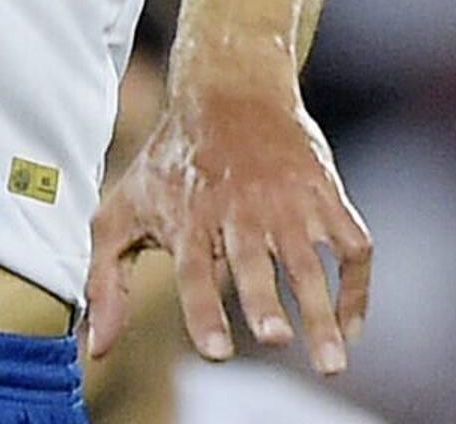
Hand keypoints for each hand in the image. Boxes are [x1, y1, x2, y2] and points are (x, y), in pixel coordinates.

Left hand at [84, 65, 369, 376]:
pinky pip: (352, 247)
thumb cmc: (169, 163)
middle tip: (274, 338)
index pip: (193, 269)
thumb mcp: (121, 211)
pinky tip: (351, 327)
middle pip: (252, 261)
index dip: (203, 309)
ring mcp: (287, 203)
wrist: (229, 92)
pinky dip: (357, 289)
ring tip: (332, 364)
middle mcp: (239, 210)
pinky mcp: (325, 197)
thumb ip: (106, 282)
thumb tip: (97, 349)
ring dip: (322, 314)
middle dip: (263, 300)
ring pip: (308, 263)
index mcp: (188, 216)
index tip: (216, 351)